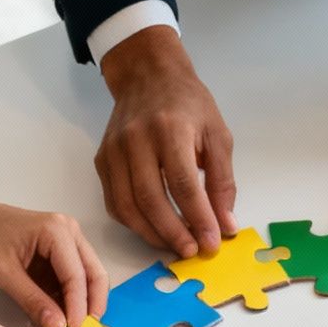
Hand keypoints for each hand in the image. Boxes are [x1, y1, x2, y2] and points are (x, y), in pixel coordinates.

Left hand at [0, 198, 108, 326]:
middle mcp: (69, 232)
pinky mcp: (58, 251)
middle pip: (93, 273)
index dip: (78, 306)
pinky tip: (59, 315)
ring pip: (86, 276)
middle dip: (91, 304)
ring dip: (81, 302)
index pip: (77, 275)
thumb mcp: (4, 273)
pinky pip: (71, 277)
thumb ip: (33, 301)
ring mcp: (66, 240)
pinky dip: (68, 297)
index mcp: (57, 231)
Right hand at [96, 25, 237, 258]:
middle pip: (150, 198)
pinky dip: (133, 222)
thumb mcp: (218, 135)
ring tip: (175, 245)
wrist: (148, 76)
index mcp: (170, 129)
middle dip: (173, 232)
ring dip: (151, 233)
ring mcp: (113, 150)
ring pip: (127, 205)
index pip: (183, 183)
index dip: (198, 217)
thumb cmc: (189, 104)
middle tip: (193, 251)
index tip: (212, 242)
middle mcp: (136, 140)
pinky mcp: (102, 160)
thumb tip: (225, 225)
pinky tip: (153, 229)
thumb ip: (222, 182)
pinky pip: (114, 201)